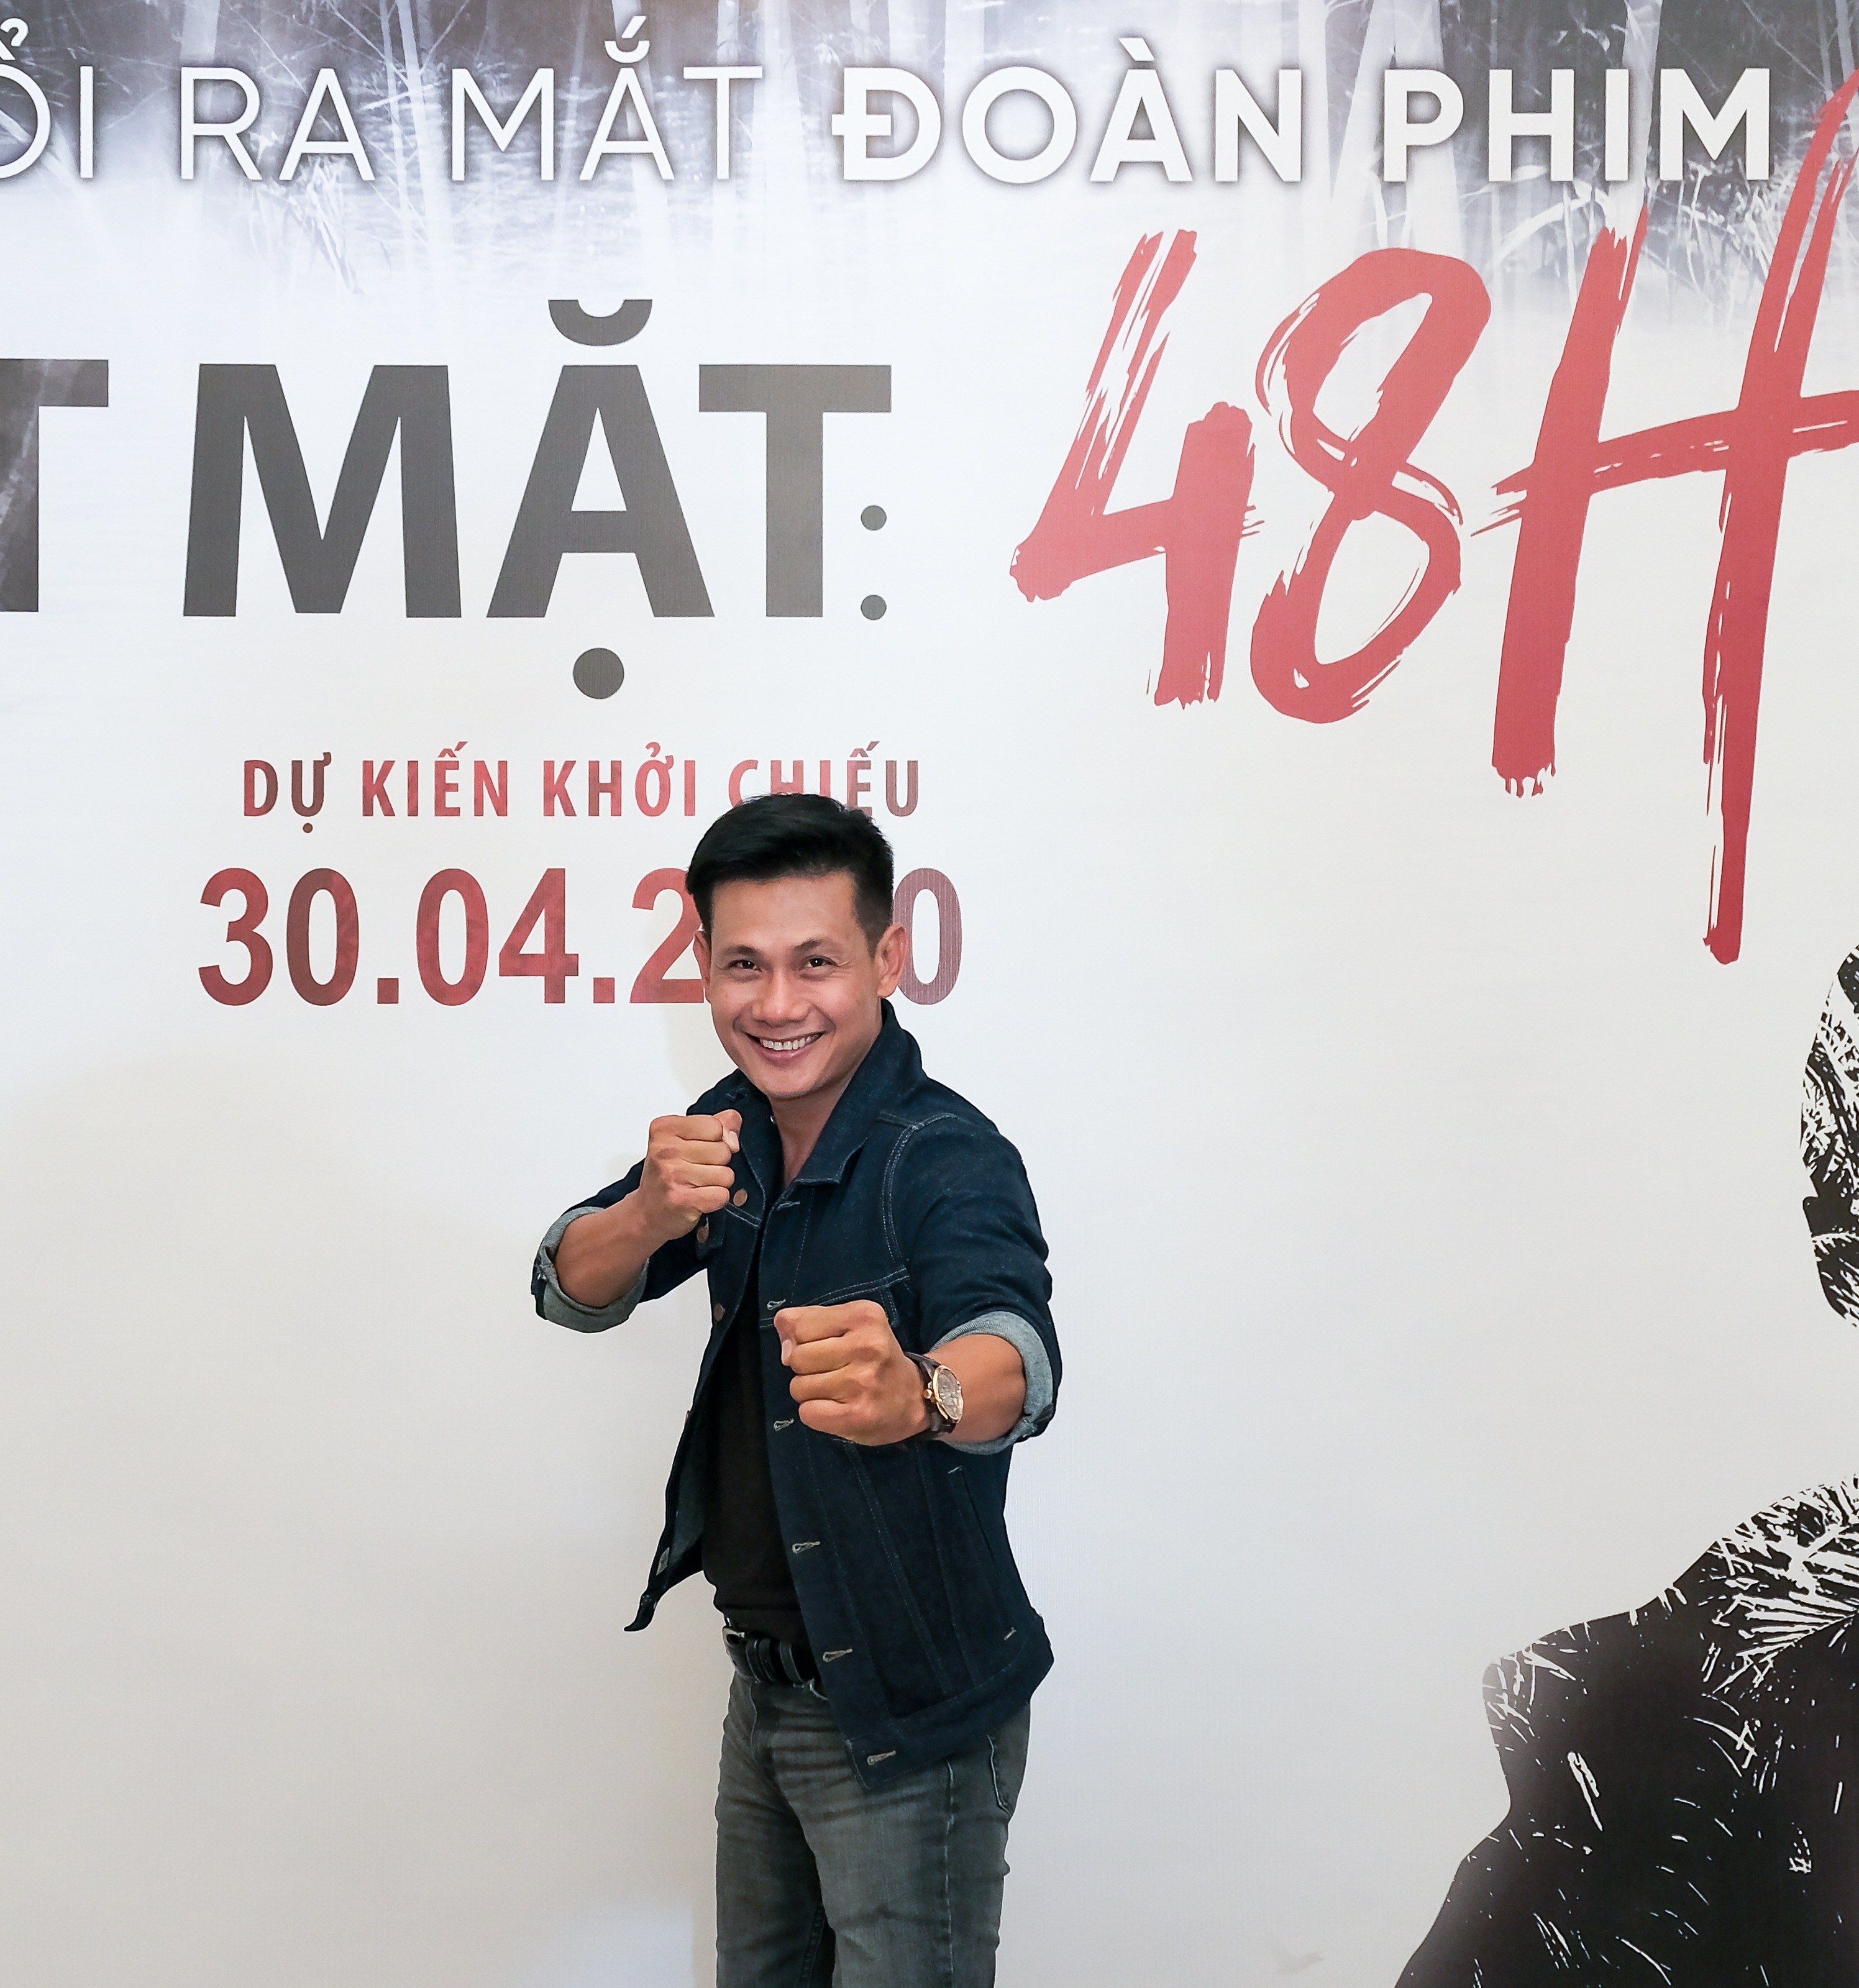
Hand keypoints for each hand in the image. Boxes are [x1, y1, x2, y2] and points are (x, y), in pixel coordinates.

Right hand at [632, 1109, 741, 1247]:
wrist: (647, 1212)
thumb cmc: (666, 1176)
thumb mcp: (684, 1140)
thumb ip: (715, 1124)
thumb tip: (734, 1132)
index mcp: (665, 1128)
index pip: (716, 1126)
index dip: (716, 1140)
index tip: (697, 1151)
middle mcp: (666, 1149)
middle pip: (724, 1150)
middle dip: (718, 1164)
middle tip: (695, 1172)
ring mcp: (673, 1174)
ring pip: (726, 1174)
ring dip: (718, 1184)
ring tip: (697, 1186)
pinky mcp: (682, 1199)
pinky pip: (722, 1195)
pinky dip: (716, 1200)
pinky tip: (699, 1199)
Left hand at [776, 1300, 928, 1445]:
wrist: (915, 1397)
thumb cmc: (874, 1356)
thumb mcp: (850, 1324)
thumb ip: (809, 1319)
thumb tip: (782, 1337)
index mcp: (864, 1316)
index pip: (799, 1326)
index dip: (802, 1340)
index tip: (825, 1347)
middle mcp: (866, 1346)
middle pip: (796, 1358)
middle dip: (805, 1367)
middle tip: (833, 1370)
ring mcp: (861, 1382)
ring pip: (798, 1387)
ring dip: (810, 1392)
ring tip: (837, 1390)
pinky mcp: (856, 1415)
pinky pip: (807, 1413)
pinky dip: (815, 1413)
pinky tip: (837, 1408)